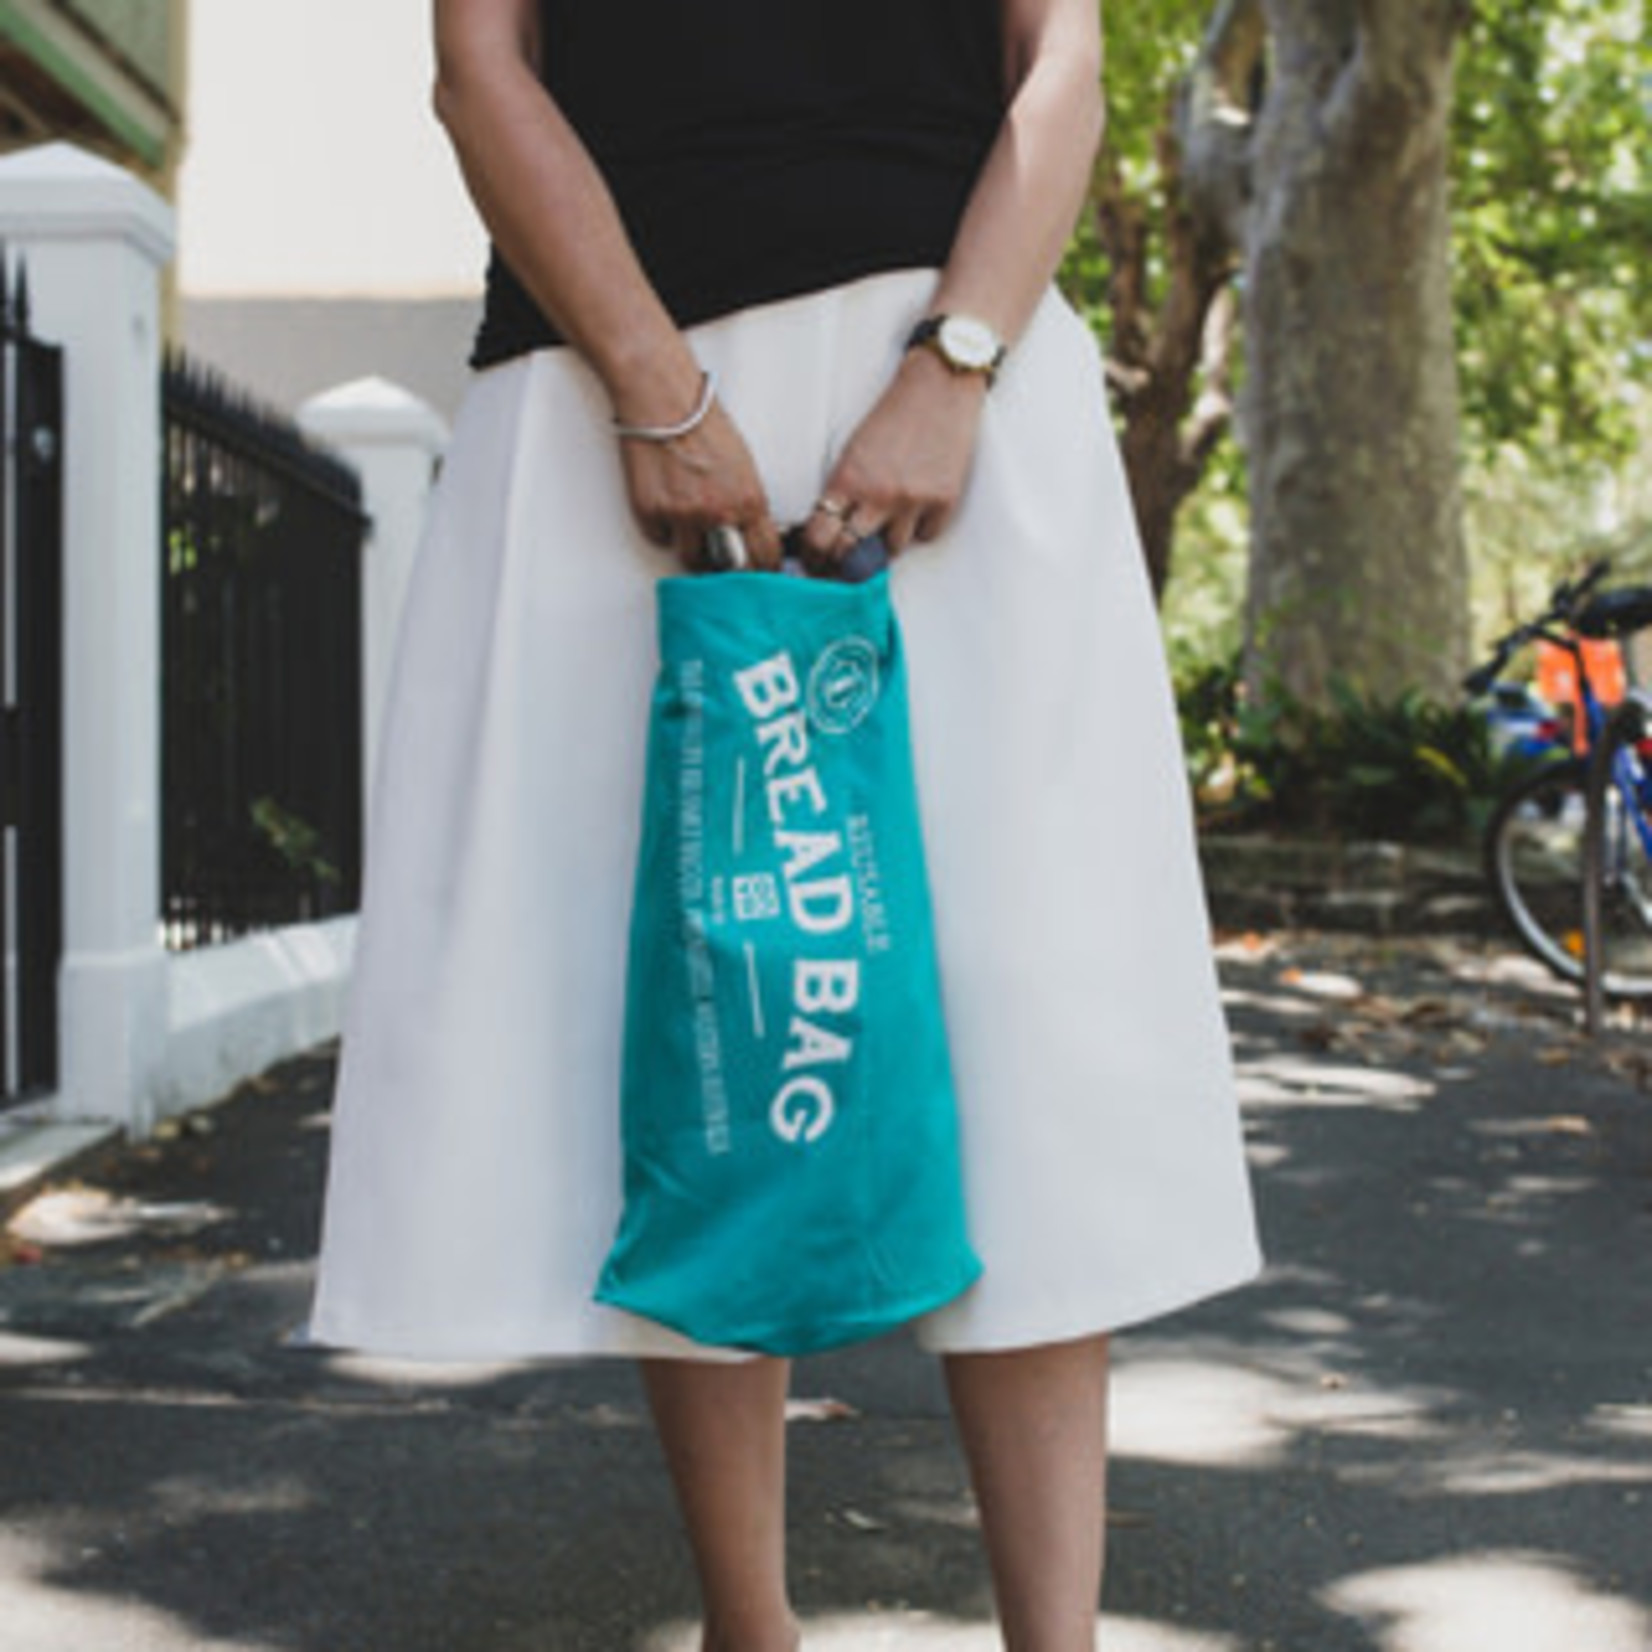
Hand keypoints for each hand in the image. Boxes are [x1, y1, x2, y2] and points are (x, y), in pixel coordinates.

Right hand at [617, 392, 782, 571]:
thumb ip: (748, 504)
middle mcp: (718, 512)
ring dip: (693, 550)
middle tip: (723, 559)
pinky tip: (665, 502)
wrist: (663, 399)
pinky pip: (660, 538)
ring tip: (690, 526)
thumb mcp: (743, 465)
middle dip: (729, 568)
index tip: (757, 572)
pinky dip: (663, 528)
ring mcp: (683, 515)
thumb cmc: (702, 423)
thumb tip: (746, 533)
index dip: (761, 569)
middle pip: (730, 569)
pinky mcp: (651, 512)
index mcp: (749, 500)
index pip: (765, 556)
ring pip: (692, 560)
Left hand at [800, 349, 988, 566]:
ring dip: (887, 542)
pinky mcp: (943, 501)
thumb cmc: (893, 416)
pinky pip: (926, 536)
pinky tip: (919, 506)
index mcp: (848, 479)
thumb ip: (842, 491)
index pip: (819, 537)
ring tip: (890, 520)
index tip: (815, 560)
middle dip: (844, 561)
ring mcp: (913, 501)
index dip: (814, 555)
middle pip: (850, 554)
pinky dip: (921, 527)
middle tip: (846, 559)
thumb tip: (831, 530)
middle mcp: (878, 495)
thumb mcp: (852, 450)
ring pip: (891, 551)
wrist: (938, 388)